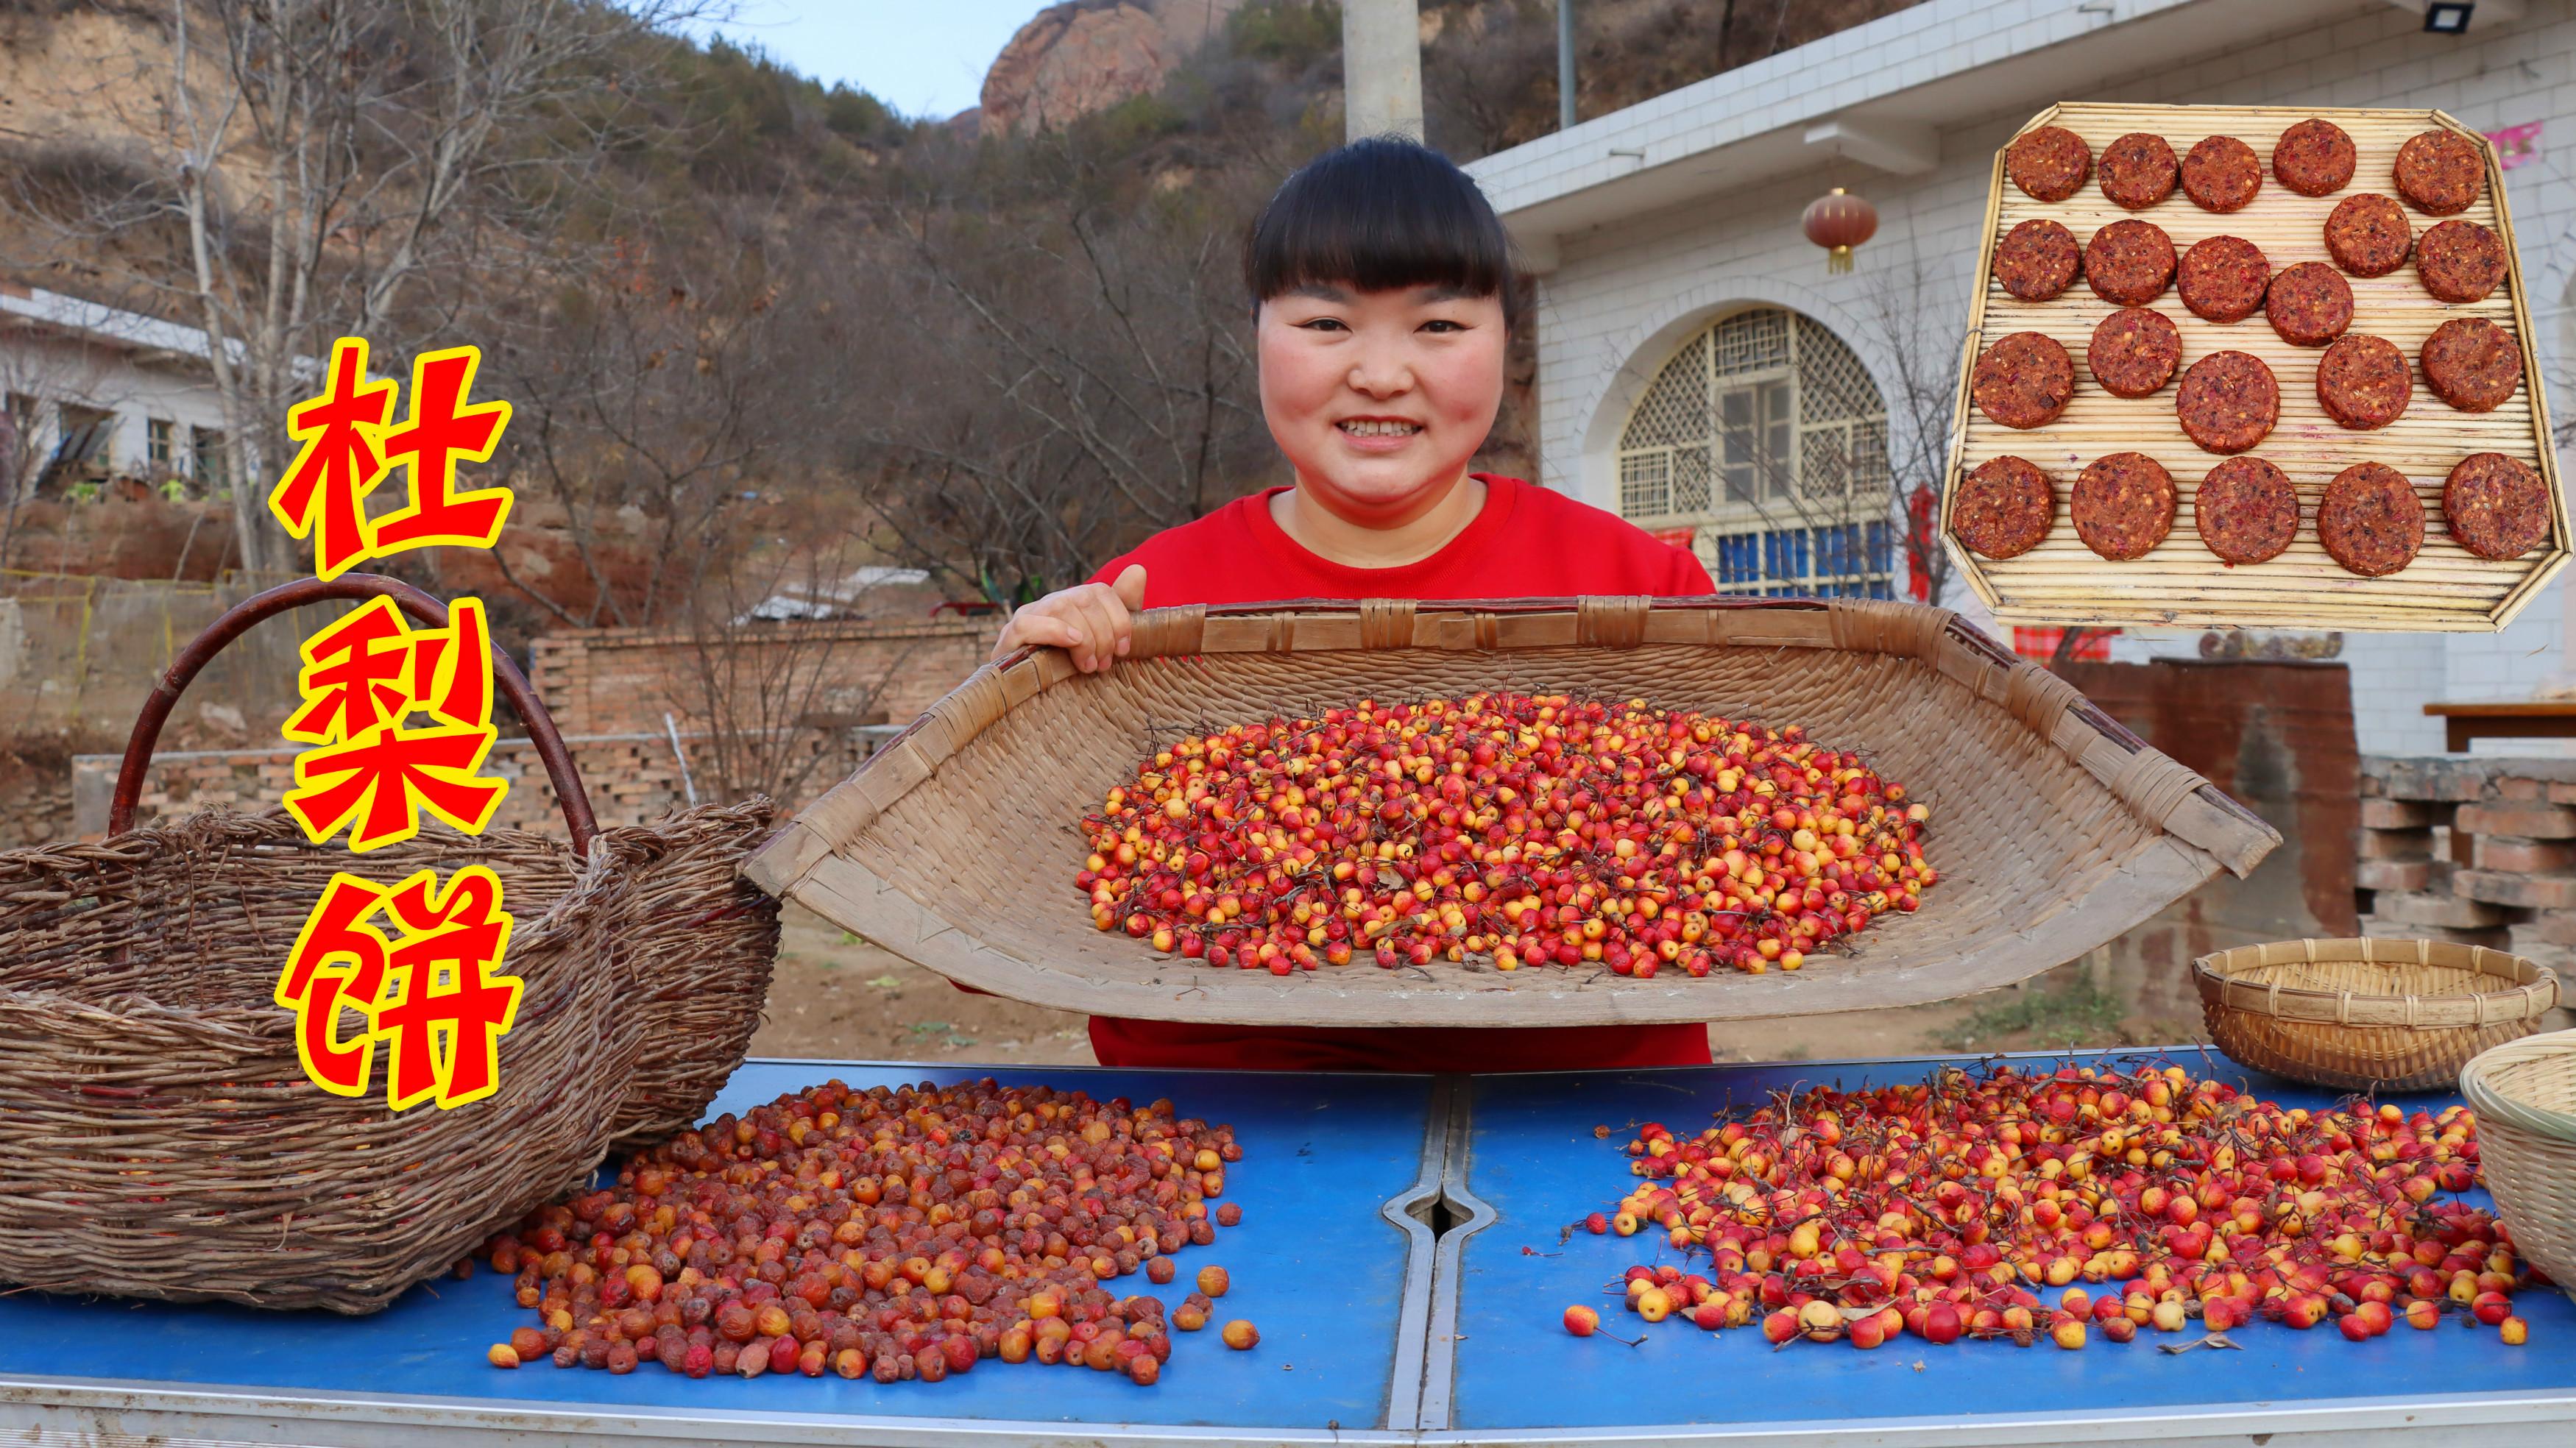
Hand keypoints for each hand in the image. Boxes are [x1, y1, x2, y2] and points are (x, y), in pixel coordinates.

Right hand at [993, 564, 1147, 672]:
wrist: (1029, 700)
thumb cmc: (1070, 670)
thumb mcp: (1102, 643)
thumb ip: (1122, 610)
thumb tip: (1139, 569)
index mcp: (1074, 603)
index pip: (1100, 591)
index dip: (1119, 618)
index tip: (1124, 649)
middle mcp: (1051, 603)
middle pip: (1083, 599)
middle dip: (1102, 634)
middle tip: (1105, 664)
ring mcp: (1028, 617)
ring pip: (1060, 608)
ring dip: (1084, 639)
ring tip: (1089, 665)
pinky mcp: (1008, 637)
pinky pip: (1028, 624)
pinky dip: (1054, 631)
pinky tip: (1072, 644)